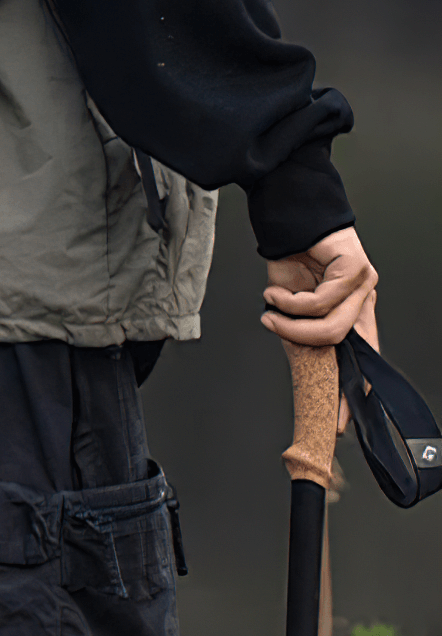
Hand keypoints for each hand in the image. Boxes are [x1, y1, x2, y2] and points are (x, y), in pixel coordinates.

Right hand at [261, 227, 378, 432]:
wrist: (287, 215)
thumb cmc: (290, 254)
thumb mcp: (291, 302)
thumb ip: (299, 331)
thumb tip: (298, 365)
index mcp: (353, 310)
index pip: (362, 356)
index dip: (353, 389)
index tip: (339, 420)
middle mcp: (364, 298)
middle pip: (351, 346)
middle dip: (321, 361)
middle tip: (289, 351)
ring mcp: (363, 283)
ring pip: (333, 328)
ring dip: (293, 325)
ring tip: (271, 313)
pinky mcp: (355, 268)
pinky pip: (321, 303)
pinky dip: (291, 303)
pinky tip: (275, 292)